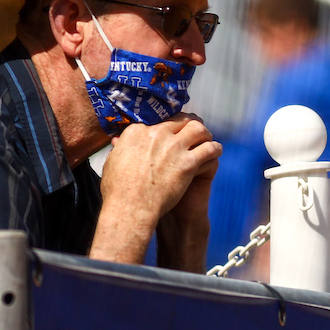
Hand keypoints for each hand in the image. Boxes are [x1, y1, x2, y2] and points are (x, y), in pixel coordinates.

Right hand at [89, 114, 220, 268]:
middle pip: (181, 119)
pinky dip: (215, 149)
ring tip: (207, 139)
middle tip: (196, 131)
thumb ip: (120, 147)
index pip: (160, 119)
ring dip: (205, 134)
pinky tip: (216, 152)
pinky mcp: (187, 163)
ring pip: (199, 129)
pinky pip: (209, 148)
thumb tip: (118, 140)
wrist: (130, 209)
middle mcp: (157, 134)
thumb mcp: (113, 162)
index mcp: (137, 131)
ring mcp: (174, 147)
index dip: (170, 124)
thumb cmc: (118, 191)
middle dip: (190, 123)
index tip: (173, 129)